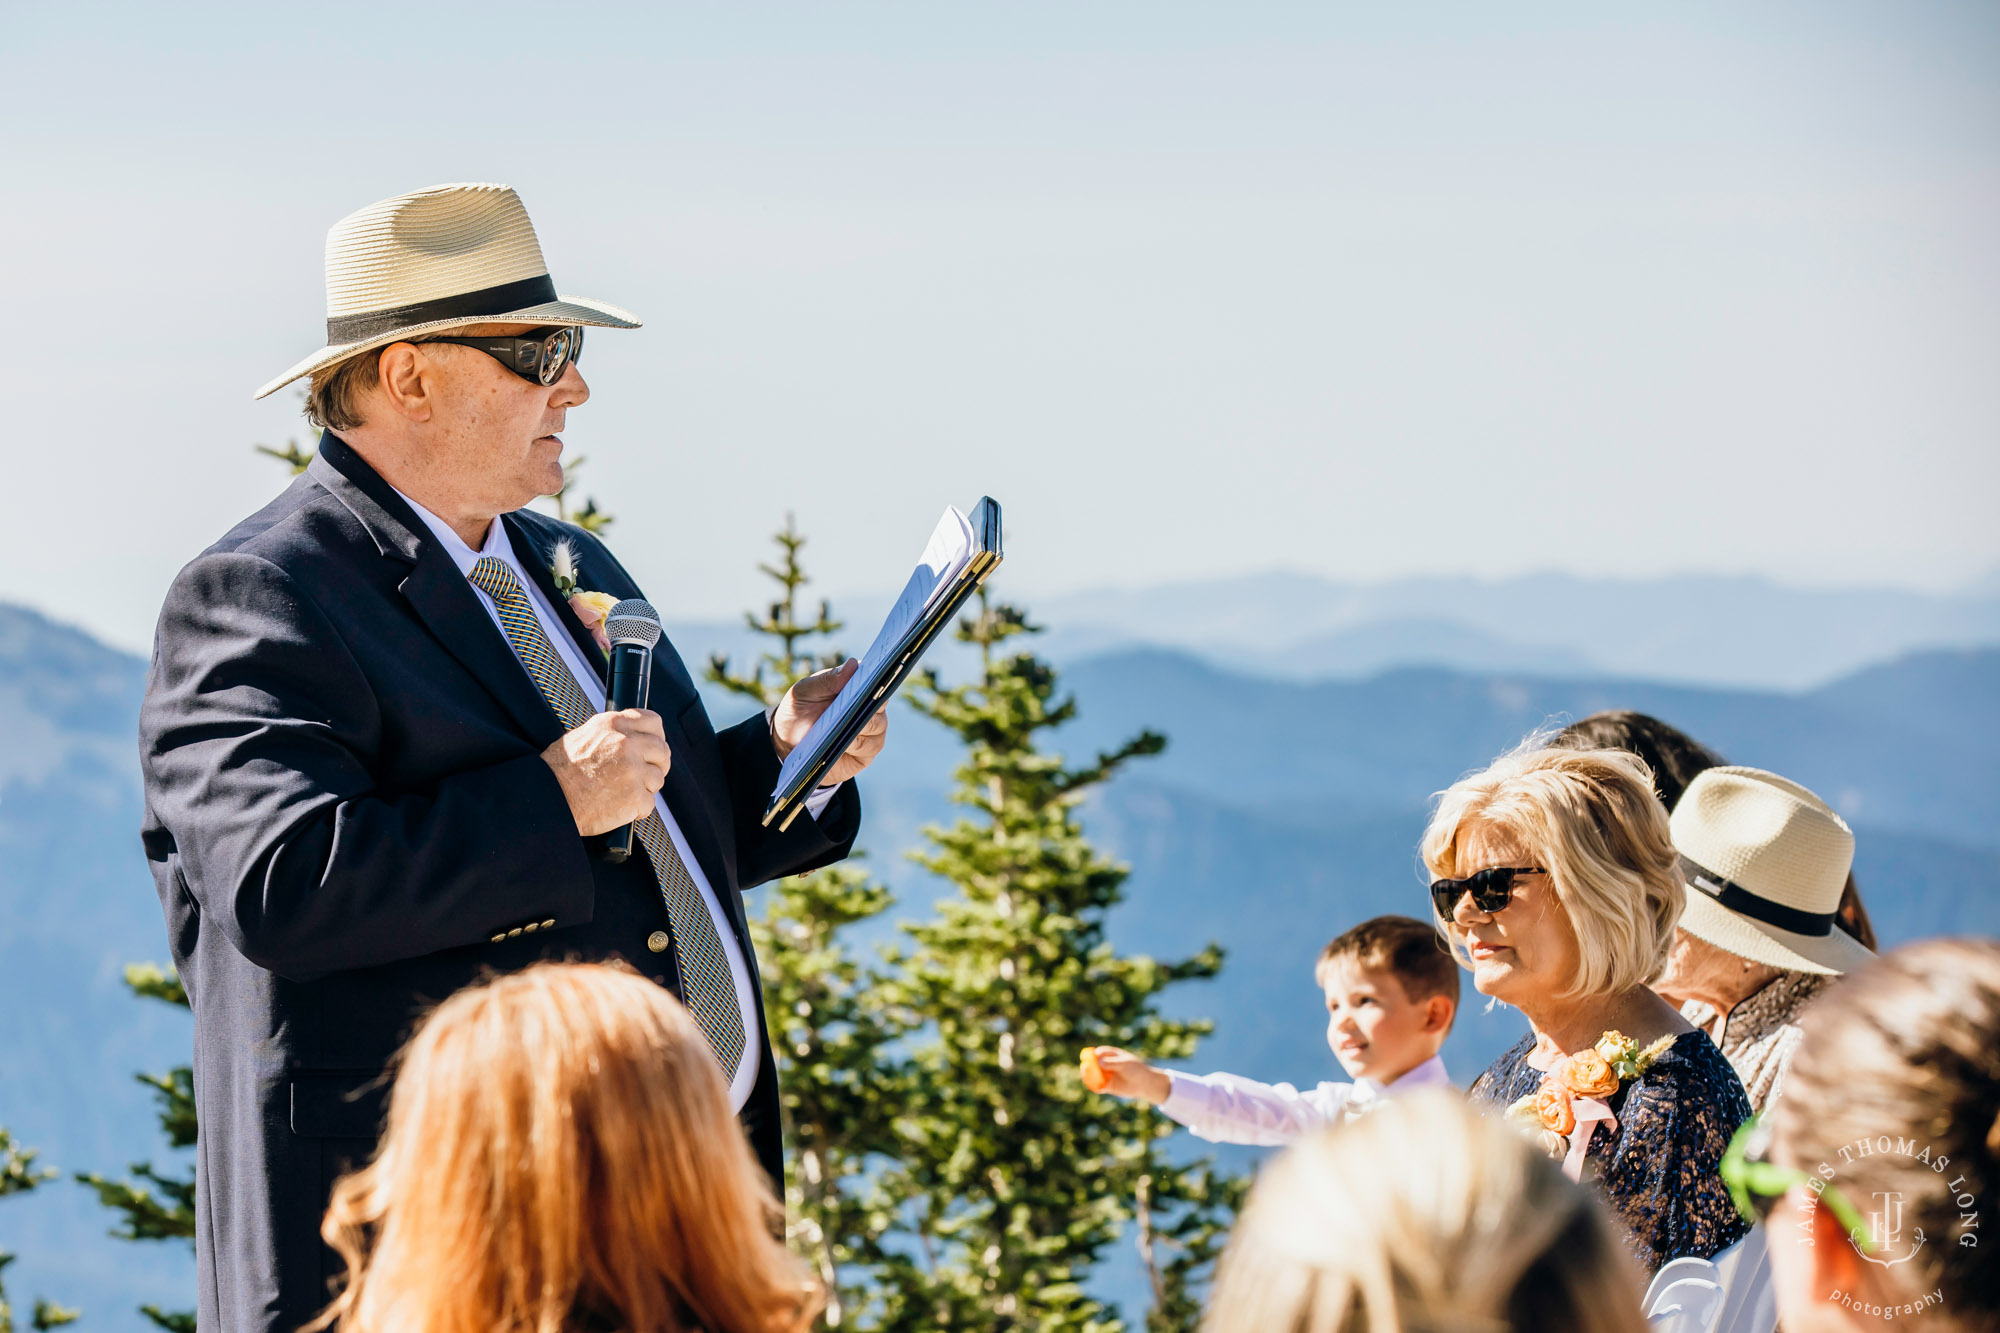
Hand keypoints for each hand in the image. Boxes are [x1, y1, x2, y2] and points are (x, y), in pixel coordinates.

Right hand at [541, 709, 670, 836]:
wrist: (548, 798)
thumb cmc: (560, 772)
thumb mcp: (583, 736)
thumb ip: (612, 733)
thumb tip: (634, 735)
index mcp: (614, 725)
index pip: (653, 722)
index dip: (656, 736)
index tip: (653, 748)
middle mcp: (626, 744)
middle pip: (662, 751)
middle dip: (657, 764)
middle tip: (643, 776)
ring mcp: (633, 770)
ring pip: (657, 778)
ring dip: (645, 788)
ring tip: (622, 793)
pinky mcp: (635, 796)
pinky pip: (649, 803)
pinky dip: (637, 809)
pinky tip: (619, 808)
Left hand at [771, 658, 888, 786]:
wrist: (787, 745)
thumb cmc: (799, 711)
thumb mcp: (805, 691)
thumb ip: (828, 679)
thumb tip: (853, 664)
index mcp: (857, 686)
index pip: (876, 677)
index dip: (877, 676)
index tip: (871, 676)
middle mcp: (870, 707)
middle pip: (879, 702)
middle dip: (869, 702)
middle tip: (858, 701)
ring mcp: (871, 731)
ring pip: (877, 726)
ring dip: (862, 725)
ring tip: (845, 725)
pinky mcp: (866, 753)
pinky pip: (869, 747)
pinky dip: (857, 745)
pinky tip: (845, 743)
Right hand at [1087, 1047, 1171, 1103]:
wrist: (1145, 1084)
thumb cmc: (1136, 1070)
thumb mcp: (1124, 1064)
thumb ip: (1112, 1063)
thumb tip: (1098, 1061)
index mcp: (1113, 1056)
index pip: (1101, 1052)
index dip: (1095, 1053)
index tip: (1093, 1054)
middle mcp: (1108, 1065)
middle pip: (1095, 1063)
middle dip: (1089, 1064)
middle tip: (1085, 1065)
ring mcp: (1108, 1075)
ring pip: (1095, 1075)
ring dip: (1088, 1075)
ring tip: (1085, 1074)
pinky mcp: (1108, 1086)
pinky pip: (1098, 1086)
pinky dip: (1094, 1085)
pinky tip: (1092, 1085)